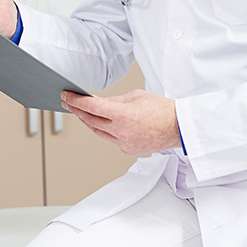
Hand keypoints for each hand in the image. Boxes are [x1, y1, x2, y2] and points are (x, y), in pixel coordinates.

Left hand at [60, 89, 178, 155]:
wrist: (179, 127)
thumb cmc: (162, 109)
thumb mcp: (136, 95)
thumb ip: (114, 99)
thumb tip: (98, 102)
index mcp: (122, 114)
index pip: (91, 107)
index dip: (75, 101)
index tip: (66, 96)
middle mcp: (121, 131)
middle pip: (90, 121)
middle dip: (77, 110)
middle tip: (68, 102)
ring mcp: (123, 143)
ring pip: (98, 132)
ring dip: (87, 121)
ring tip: (79, 112)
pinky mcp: (128, 150)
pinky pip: (110, 139)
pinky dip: (103, 130)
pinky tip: (99, 123)